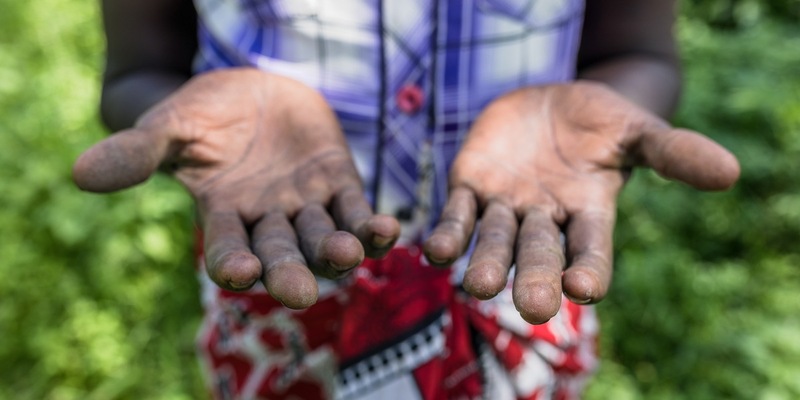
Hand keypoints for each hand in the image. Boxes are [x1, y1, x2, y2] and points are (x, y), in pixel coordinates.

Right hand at [73, 68, 399, 308]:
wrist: (253, 92)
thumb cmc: (204, 113)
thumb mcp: (170, 127)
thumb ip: (137, 152)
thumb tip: (80, 173)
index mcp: (224, 216)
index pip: (227, 249)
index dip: (231, 262)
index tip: (237, 274)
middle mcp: (267, 221)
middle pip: (280, 255)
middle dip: (289, 273)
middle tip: (299, 293)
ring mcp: (306, 206)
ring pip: (323, 238)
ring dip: (336, 251)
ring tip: (347, 255)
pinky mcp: (339, 185)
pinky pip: (357, 211)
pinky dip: (372, 225)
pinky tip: (387, 231)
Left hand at [423, 82, 738, 323]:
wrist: (551, 101)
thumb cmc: (602, 120)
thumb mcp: (637, 129)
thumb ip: (673, 152)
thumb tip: (730, 171)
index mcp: (588, 212)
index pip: (591, 249)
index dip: (589, 269)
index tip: (585, 290)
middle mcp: (544, 218)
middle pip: (538, 254)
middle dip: (534, 278)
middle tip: (531, 307)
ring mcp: (505, 205)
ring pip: (493, 241)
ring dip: (484, 264)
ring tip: (476, 285)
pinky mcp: (471, 185)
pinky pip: (456, 214)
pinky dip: (447, 233)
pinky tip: (434, 251)